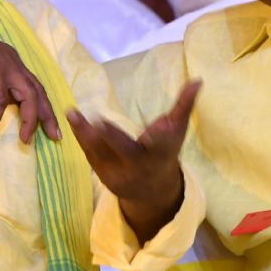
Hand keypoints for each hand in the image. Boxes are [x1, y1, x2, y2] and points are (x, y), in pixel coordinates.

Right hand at [0, 7, 59, 142]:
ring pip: (28, 96)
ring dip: (29, 119)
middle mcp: (14, 63)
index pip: (34, 87)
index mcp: (12, 63)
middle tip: (55, 136)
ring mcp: (6, 65)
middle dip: (48, 116)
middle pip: (39, 92)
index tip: (48, 126)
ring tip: (26, 139)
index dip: (43, 106)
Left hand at [67, 80, 200, 242]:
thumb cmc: (164, 152)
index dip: (158, 139)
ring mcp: (120, 173)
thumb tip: (197, 80)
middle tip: (99, 122)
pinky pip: (90, 155)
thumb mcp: (176, 132)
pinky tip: (73, 119)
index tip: (153, 131)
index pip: (161, 145)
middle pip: (127, 152)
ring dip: (86, 133)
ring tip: (73, 114)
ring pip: (102, 152)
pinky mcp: (103, 175)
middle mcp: (140, 166)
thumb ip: (184, 106)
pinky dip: (81, 137)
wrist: (151, 190)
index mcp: (161, 153)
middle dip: (113, 138)